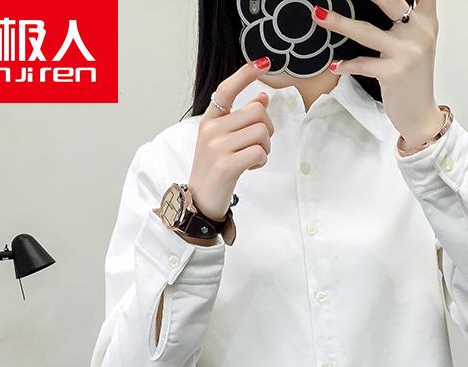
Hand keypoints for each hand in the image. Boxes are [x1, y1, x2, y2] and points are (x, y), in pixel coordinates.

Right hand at [188, 57, 275, 220]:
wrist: (200, 201)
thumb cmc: (215, 170)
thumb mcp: (223, 140)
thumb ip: (240, 119)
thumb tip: (262, 97)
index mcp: (209, 120)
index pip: (227, 90)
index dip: (245, 75)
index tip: (262, 63)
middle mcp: (211, 129)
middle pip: (257, 112)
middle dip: (267, 128)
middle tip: (259, 145)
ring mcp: (218, 147)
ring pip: (261, 132)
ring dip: (266, 147)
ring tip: (253, 158)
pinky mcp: (227, 165)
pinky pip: (260, 152)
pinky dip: (261, 161)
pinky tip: (250, 167)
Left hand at [312, 0, 445, 149]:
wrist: (420, 114)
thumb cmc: (412, 78)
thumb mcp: (416, 42)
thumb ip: (406, 19)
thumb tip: (379, 4)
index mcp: (426, 18)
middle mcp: (419, 31)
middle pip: (389, 0)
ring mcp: (407, 52)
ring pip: (366, 31)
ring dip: (339, 23)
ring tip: (318, 16)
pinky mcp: (394, 72)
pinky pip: (363, 64)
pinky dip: (347, 65)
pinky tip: (335, 65)